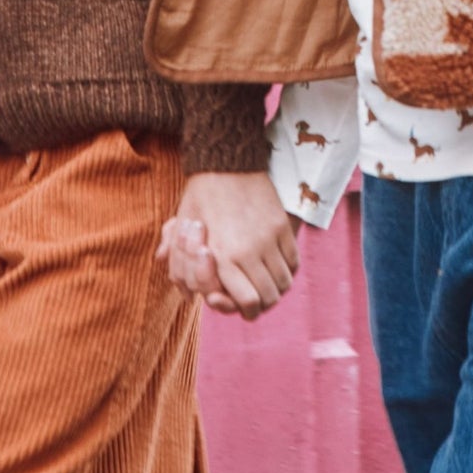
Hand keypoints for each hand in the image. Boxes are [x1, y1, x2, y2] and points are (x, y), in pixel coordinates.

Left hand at [156, 173, 300, 320]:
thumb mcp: (181, 230)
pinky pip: (294, 261)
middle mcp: (250, 250)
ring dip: (276, 288)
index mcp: (223, 255)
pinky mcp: (282, 226)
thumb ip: (179, 266)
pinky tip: (275, 266)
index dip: (246, 310)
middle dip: (262, 304)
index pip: (248, 302)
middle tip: (254, 298)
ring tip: (264, 282)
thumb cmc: (199, 197)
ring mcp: (270, 238)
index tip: (242, 306)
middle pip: (270, 297)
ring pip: (284, 282)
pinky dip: (287, 270)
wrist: (226, 162)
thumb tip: (186, 295)